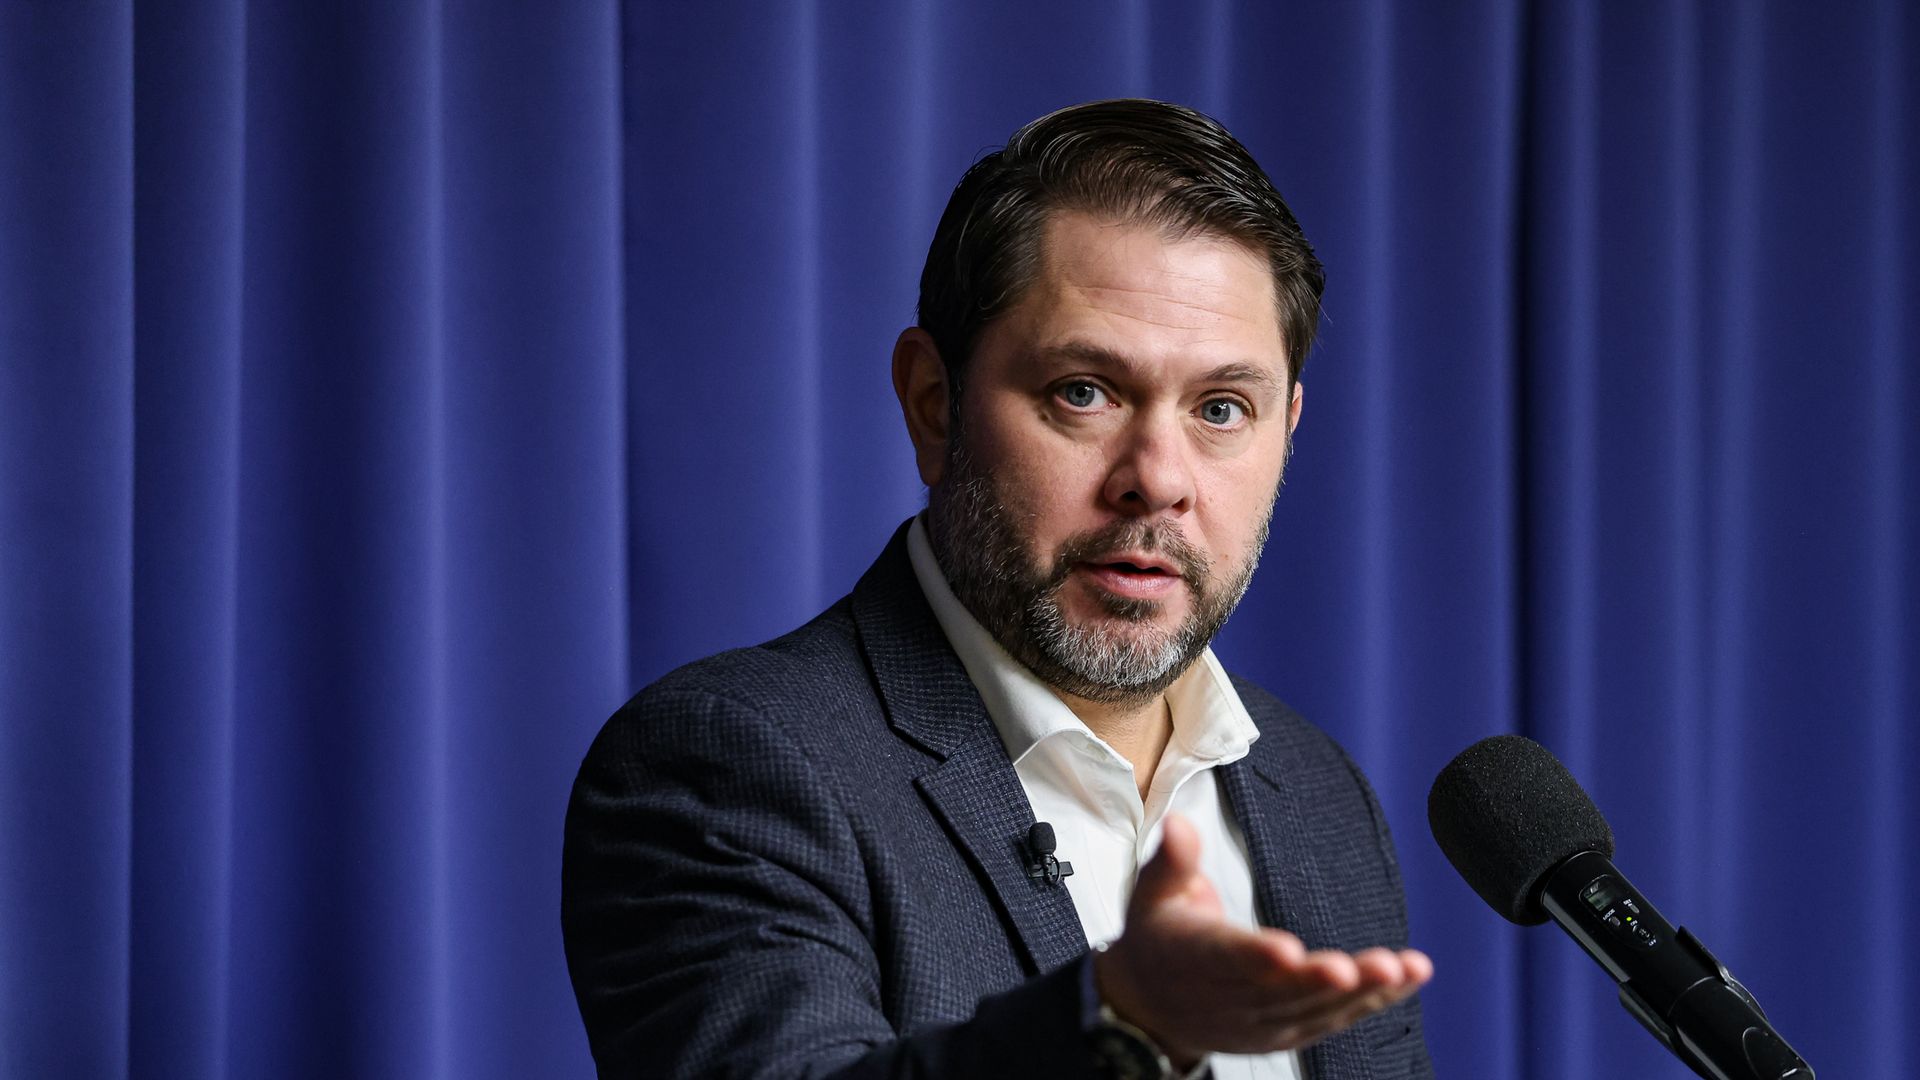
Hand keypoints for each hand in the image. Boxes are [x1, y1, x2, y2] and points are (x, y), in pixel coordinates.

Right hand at [1093, 814, 1432, 1064]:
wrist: (1151, 1007)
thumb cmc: (1158, 940)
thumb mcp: (1151, 894)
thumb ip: (1172, 860)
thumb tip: (1178, 822)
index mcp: (1192, 959)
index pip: (1225, 959)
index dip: (1256, 957)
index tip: (1288, 951)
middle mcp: (1229, 999)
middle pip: (1280, 992)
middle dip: (1322, 980)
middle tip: (1362, 967)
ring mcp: (1262, 1022)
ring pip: (1315, 1008)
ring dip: (1363, 991)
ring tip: (1403, 967)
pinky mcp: (1289, 1031)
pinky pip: (1335, 1017)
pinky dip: (1376, 1000)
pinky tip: (1408, 976)